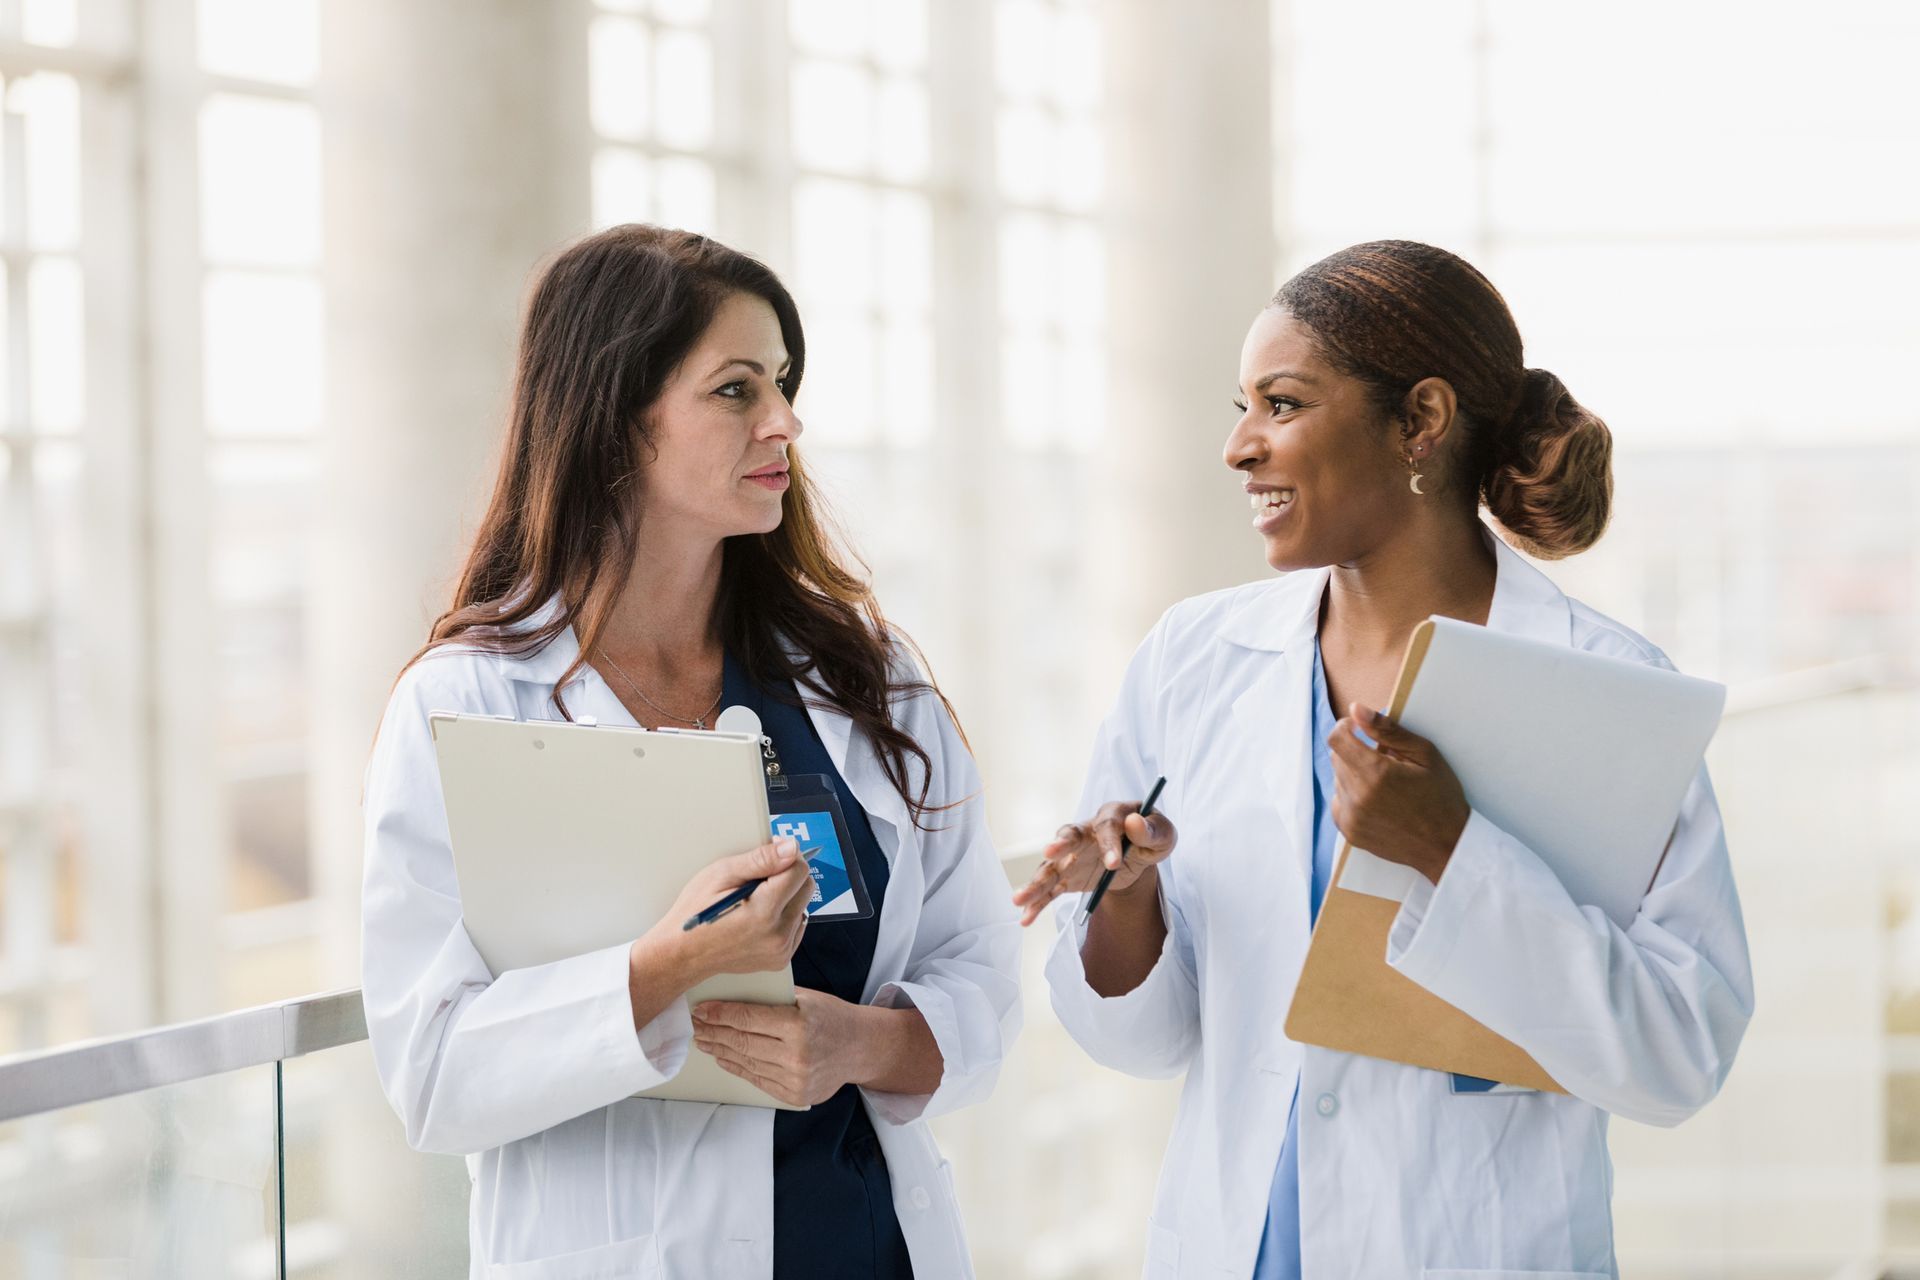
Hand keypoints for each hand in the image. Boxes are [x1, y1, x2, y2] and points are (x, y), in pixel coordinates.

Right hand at [635, 837, 813, 992]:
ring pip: (803, 906)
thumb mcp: (720, 875)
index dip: (786, 856)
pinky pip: (797, 926)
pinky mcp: (780, 958)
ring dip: (787, 897)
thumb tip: (791, 849)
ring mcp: (780, 950)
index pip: (800, 871)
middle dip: (789, 875)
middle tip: (760, 877)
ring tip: (756, 900)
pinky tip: (760, 917)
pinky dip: (784, 916)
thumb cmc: (695, 913)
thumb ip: (760, 860)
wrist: (683, 954)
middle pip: (806, 888)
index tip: (771, 854)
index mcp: (763, 911)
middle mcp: (777, 934)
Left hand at [692, 989, 869, 1106]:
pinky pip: (757, 1079)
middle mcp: (796, 1056)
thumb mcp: (806, 998)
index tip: (701, 1010)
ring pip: (746, 1062)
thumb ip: (773, 1000)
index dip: (720, 1014)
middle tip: (696, 1024)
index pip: (748, 1019)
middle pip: (742, 1042)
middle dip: (714, 1032)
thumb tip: (732, 996)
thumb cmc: (833, 1017)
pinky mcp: (794, 1095)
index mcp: (798, 1025)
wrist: (861, 1048)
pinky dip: (737, 1067)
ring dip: (720, 1050)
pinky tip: (723, 1057)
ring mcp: (795, 1079)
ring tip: (704, 1040)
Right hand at [1011, 801, 1177, 927]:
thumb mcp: (1163, 834)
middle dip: (1059, 844)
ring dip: (1036, 881)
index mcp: (1111, 816)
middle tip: (1050, 852)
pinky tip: (1026, 919)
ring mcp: (1073, 855)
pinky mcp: (1068, 875)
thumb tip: (1135, 824)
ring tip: (1018, 899)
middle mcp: (1086, 832)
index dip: (1109, 844)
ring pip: (1052, 865)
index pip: (1107, 826)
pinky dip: (1038, 903)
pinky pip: (1051, 889)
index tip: (1114, 863)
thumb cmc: (1150, 837)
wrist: (1136, 853)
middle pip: (1068, 836)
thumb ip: (1153, 830)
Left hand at [1328, 704, 1470, 883]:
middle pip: (1337, 757)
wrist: (1446, 847)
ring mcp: (1351, 817)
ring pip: (1338, 779)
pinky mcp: (1349, 831)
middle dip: (1356, 751)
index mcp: (1376, 773)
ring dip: (1355, 774)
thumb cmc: (1441, 798)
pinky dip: (1352, 796)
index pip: (1337, 738)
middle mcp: (1358, 796)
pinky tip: (1377, 800)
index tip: (1360, 729)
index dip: (1346, 727)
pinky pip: (1339, 801)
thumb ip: (1388, 730)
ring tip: (1385, 784)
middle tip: (1385, 760)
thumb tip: (1356, 709)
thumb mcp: (1425, 755)